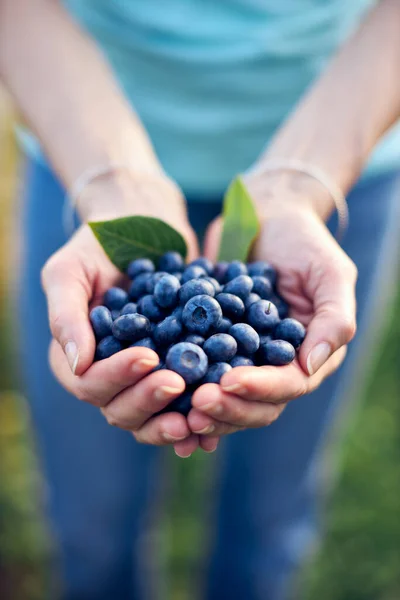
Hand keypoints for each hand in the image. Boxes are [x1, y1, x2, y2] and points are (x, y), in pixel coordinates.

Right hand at [42, 172, 215, 456]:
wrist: (145, 227)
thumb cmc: (98, 245)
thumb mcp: (70, 270)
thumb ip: (65, 315)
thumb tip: (78, 366)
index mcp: (77, 357)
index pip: (90, 383)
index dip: (117, 377)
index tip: (148, 356)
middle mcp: (108, 374)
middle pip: (121, 409)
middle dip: (149, 400)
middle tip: (178, 382)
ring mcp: (142, 377)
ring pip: (152, 415)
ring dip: (174, 419)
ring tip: (200, 413)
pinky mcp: (174, 369)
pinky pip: (183, 403)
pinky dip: (197, 412)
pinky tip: (217, 413)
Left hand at [187, 183, 356, 437]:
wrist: (265, 216)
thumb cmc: (304, 240)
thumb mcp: (330, 272)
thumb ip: (334, 319)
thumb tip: (310, 366)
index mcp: (308, 355)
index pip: (289, 385)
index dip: (260, 389)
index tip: (229, 382)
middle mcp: (275, 365)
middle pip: (254, 404)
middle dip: (226, 407)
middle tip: (196, 403)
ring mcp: (242, 358)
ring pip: (223, 396)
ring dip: (199, 405)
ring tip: (172, 399)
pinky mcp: (211, 345)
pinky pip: (195, 370)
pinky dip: (179, 383)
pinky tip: (154, 385)